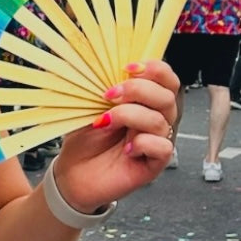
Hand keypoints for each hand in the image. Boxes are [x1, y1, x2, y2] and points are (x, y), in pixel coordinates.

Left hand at [52, 60, 178, 211]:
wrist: (72, 173)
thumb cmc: (83, 139)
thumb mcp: (89, 107)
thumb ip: (104, 89)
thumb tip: (109, 72)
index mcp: (143, 102)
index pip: (166, 80)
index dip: (154, 69)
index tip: (128, 67)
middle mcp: (154, 119)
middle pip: (167, 96)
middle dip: (137, 89)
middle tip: (109, 95)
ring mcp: (156, 141)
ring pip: (160, 120)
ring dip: (129, 116)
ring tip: (106, 122)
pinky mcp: (154, 163)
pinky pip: (163, 147)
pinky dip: (143, 143)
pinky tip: (126, 148)